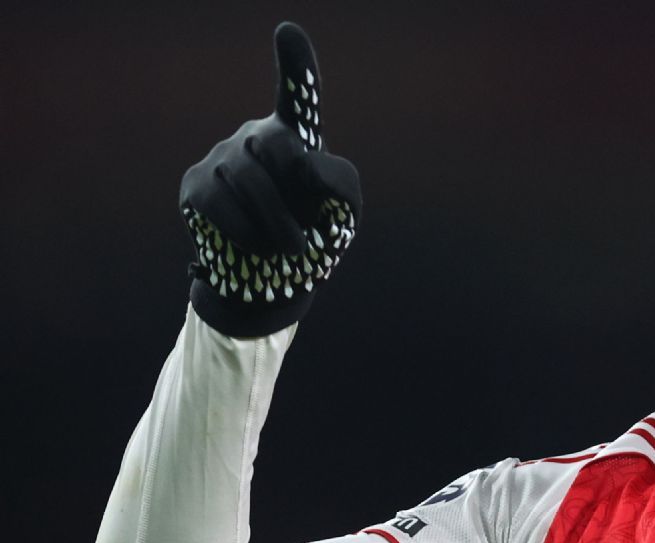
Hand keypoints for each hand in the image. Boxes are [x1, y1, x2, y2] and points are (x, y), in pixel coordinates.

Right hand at [179, 22, 361, 336]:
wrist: (274, 282)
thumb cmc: (314, 238)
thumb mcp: (344, 214)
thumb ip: (341, 182)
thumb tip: (306, 163)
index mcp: (297, 138)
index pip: (298, 96)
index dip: (296, 66)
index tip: (287, 31)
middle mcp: (255, 137)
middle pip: (280, 151)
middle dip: (297, 200)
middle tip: (305, 239)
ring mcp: (220, 158)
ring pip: (252, 180)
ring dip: (277, 225)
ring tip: (287, 250)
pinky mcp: (194, 186)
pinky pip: (221, 203)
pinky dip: (247, 233)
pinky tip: (256, 248)